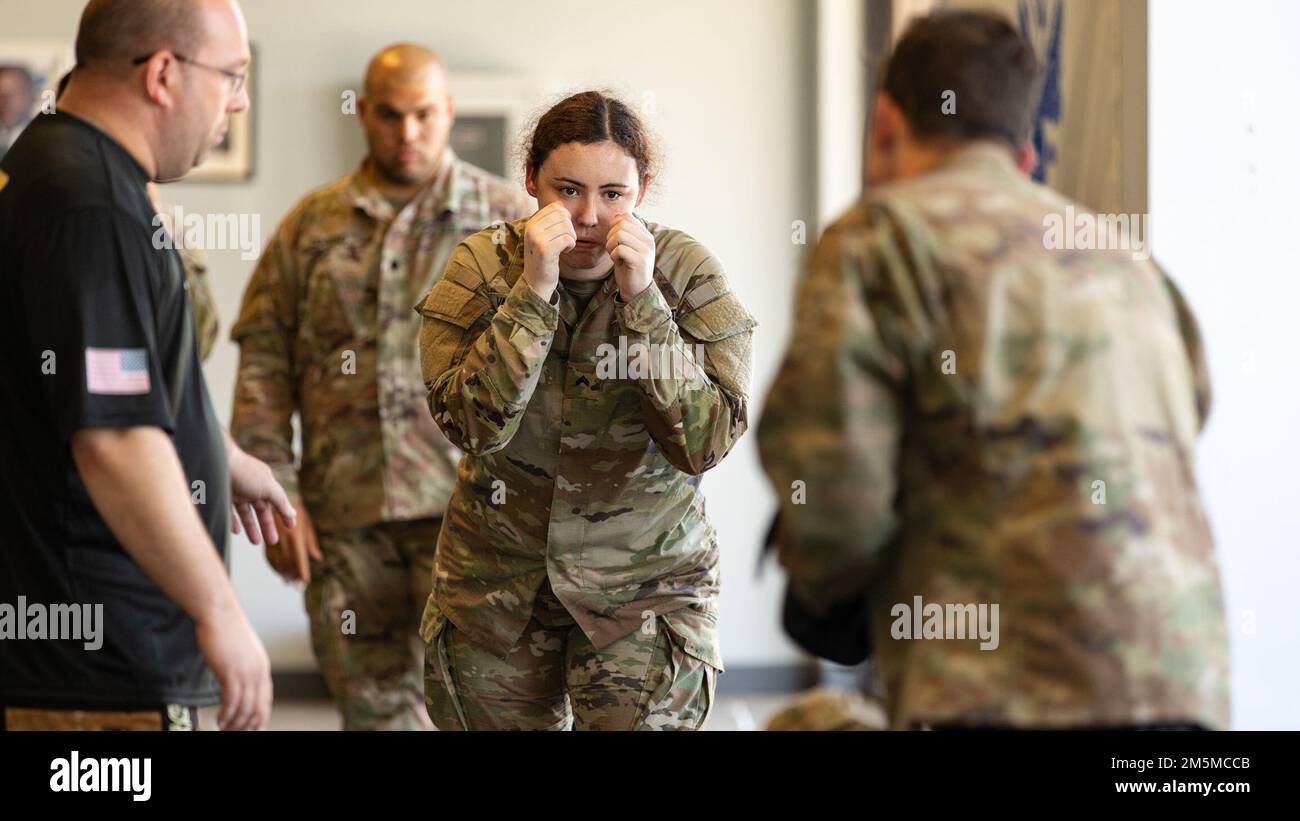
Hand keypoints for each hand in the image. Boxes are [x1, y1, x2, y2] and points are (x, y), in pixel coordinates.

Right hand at [195, 607, 271, 729]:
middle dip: (247, 726)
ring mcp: (246, 671)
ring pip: (245, 708)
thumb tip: (238, 685)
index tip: (252, 729)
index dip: (260, 718)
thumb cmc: (226, 630)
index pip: (266, 701)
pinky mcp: (231, 671)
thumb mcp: (242, 652)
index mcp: (263, 667)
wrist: (218, 613)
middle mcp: (259, 671)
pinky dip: (226, 714)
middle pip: (258, 708)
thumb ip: (244, 668)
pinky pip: (232, 701)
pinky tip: (219, 720)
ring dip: (235, 723)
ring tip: (225, 729)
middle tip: (235, 734)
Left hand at [228, 445, 296, 546]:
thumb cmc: (244, 472)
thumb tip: (293, 514)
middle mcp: (251, 488)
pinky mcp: (222, 497)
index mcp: (265, 483)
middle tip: (273, 541)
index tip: (291, 527)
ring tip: (256, 542)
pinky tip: (237, 532)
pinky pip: (229, 513)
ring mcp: (236, 492)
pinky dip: (234, 523)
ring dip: (252, 528)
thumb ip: (281, 501)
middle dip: (268, 526)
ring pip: (246, 514)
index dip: (284, 514)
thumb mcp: (268, 487)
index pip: (277, 501)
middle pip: (262, 510)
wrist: (215, 461)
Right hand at [265, 502, 320, 583]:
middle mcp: (283, 536)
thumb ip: (310, 542)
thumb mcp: (307, 523)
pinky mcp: (264, 538)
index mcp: (296, 533)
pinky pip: (266, 553)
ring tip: (287, 579)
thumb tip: (317, 557)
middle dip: (292, 574)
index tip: (304, 582)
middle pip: (288, 560)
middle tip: (296, 585)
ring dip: (281, 571)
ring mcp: (271, 536)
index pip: (299, 557)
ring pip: (275, 559)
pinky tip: (276, 568)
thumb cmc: (295, 505)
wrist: (272, 490)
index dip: (301, 571)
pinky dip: (272, 563)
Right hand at [522, 202, 575, 301]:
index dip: (565, 218)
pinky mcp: (545, 250)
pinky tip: (564, 252)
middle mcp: (531, 228)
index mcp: (531, 222)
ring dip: (571, 238)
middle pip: (563, 215)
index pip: (556, 207)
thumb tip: (561, 205)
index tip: (561, 231)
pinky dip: (570, 246)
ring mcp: (536, 238)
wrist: (536, 282)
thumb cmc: (544, 258)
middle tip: (565, 240)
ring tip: (564, 247)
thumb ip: (549, 221)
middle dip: (569, 228)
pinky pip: (567, 239)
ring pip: (567, 226)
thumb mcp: (542, 236)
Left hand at [607, 213, 654, 300]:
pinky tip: (618, 262)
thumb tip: (616, 216)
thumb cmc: (628, 268)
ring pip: (619, 235)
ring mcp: (646, 250)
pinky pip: (619, 249)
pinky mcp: (640, 261)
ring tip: (615, 256)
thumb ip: (624, 232)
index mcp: (646, 234)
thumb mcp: (627, 246)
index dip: (614, 226)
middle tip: (613, 250)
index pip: (626, 217)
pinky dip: (613, 256)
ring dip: (611, 246)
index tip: (614, 240)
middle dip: (610, 236)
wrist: (636, 291)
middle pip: (621, 224)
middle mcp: (648, 240)